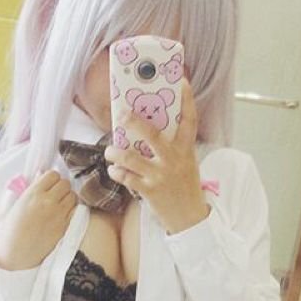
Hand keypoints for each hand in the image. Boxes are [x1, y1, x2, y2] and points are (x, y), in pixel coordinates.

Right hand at [0, 170, 77, 270]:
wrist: (16, 253)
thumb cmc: (11, 230)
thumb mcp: (16, 204)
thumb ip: (30, 189)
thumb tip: (40, 175)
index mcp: (33, 194)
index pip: (52, 175)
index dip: (51, 179)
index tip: (48, 184)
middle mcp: (48, 202)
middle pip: (65, 184)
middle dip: (61, 187)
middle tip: (55, 194)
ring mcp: (58, 215)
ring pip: (73, 196)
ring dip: (68, 197)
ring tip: (59, 204)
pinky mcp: (64, 227)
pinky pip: (75, 211)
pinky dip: (71, 210)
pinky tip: (63, 214)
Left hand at [103, 78, 209, 235]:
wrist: (190, 219)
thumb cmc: (185, 187)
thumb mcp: (186, 163)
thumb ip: (173, 146)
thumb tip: (148, 128)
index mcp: (186, 150)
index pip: (190, 120)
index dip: (186, 99)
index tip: (180, 81)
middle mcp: (174, 160)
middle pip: (153, 135)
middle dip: (134, 122)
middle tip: (122, 114)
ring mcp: (161, 176)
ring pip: (133, 158)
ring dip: (116, 153)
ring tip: (109, 151)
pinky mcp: (150, 191)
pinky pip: (128, 178)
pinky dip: (117, 173)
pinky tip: (113, 170)